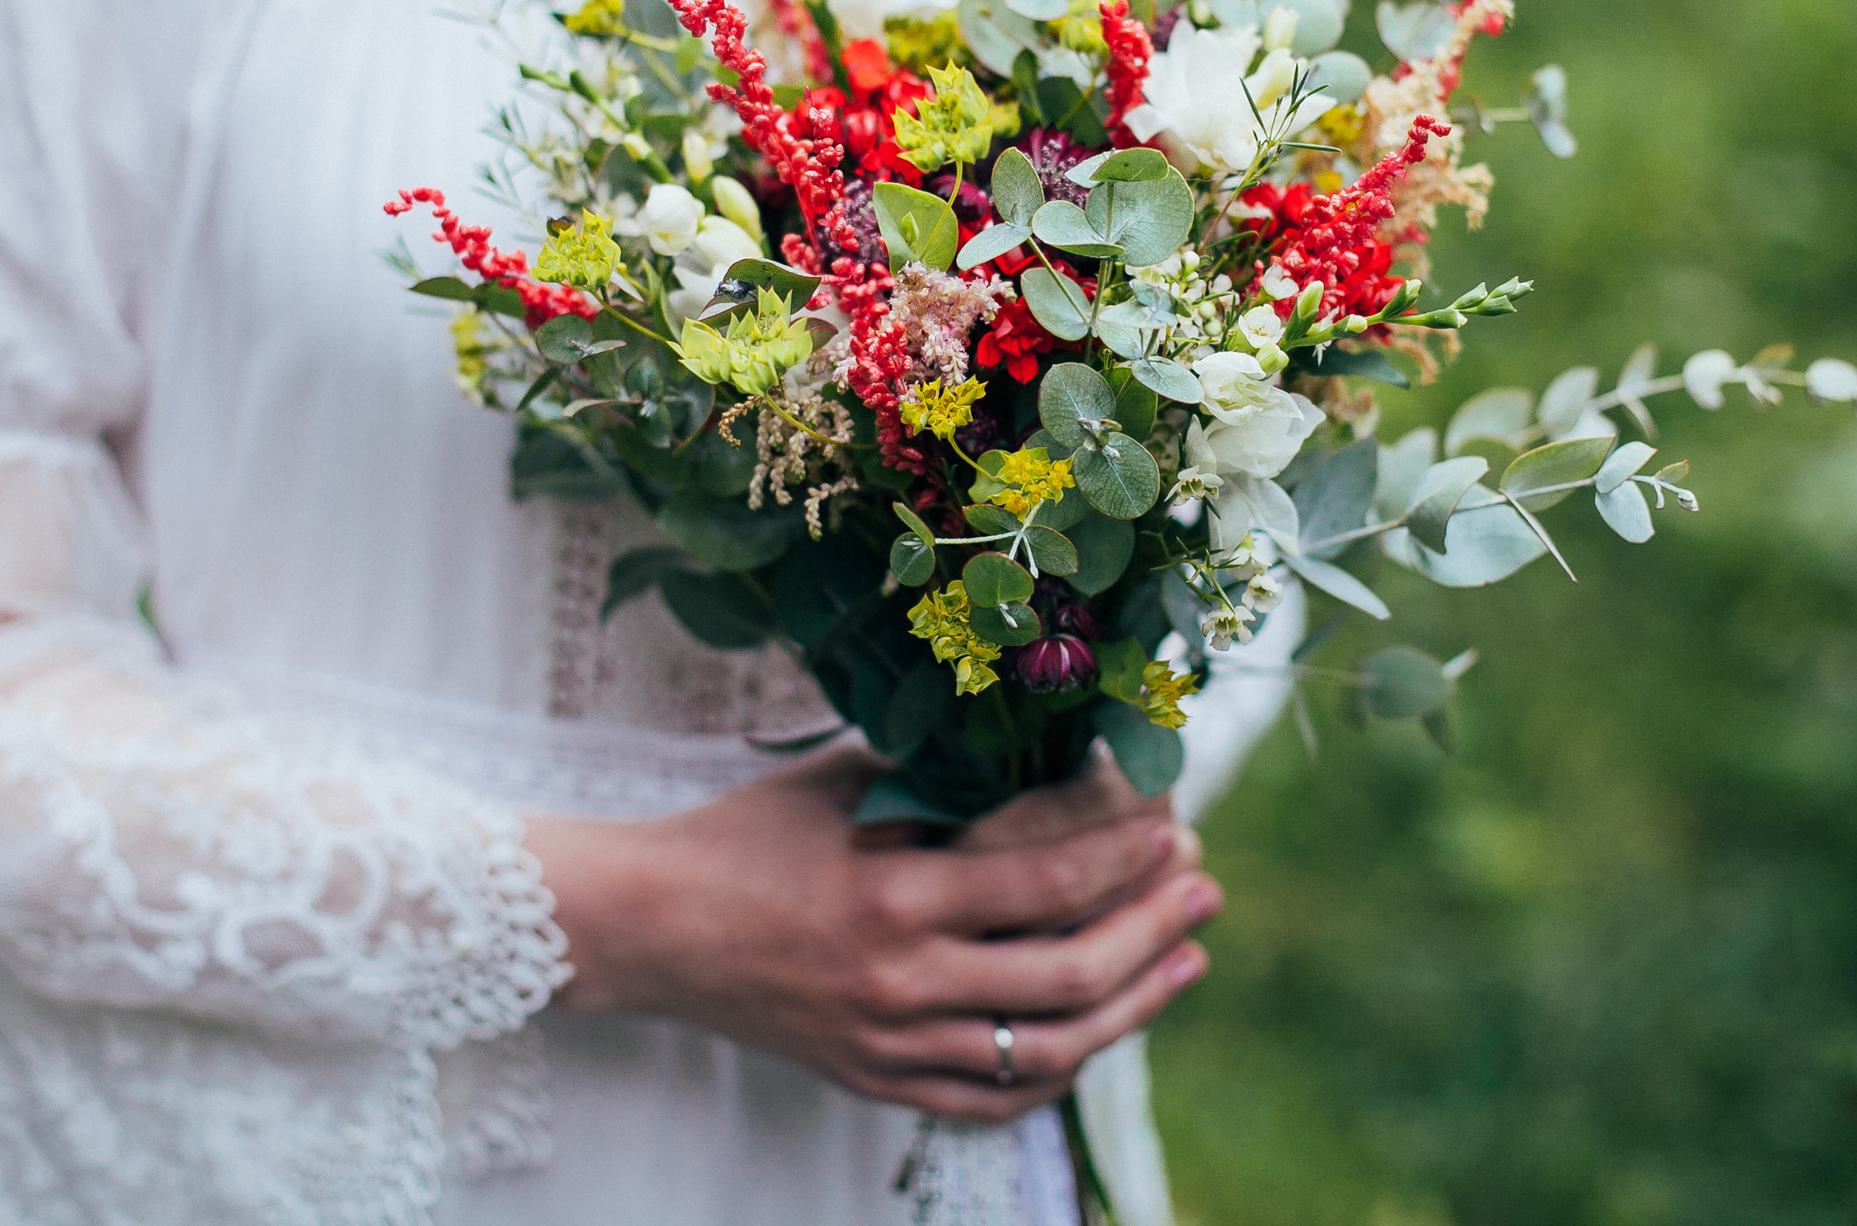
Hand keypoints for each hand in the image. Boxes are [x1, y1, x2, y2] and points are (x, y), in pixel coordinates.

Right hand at [529, 745, 1219, 1120]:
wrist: (652, 925)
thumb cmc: (751, 833)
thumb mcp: (851, 783)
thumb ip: (950, 780)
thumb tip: (1063, 756)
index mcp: (895, 895)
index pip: (1048, 886)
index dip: (1128, 855)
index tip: (1178, 823)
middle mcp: (900, 983)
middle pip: (1068, 977)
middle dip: (1153, 927)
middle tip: (1204, 884)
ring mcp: (890, 1045)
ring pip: (1046, 1051)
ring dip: (1134, 1004)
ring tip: (1186, 959)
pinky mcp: (875, 1081)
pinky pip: (991, 1100)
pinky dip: (1058, 1071)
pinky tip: (1103, 1031)